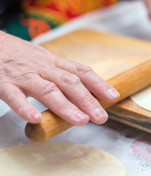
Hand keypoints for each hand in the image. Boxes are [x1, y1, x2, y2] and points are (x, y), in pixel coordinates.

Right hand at [0, 32, 119, 124]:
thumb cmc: (17, 55)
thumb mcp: (43, 60)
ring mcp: (23, 75)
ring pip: (47, 90)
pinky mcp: (2, 83)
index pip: (81, 71)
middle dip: (87, 100)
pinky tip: (36, 119)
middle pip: (69, 82)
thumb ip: (61, 74)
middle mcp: (42, 67)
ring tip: (81, 120)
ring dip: (65, 106)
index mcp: (53, 62)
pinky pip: (13, 96)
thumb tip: (85, 92)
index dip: (99, 84)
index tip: (114, 97)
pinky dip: (24, 107)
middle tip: (101, 117)